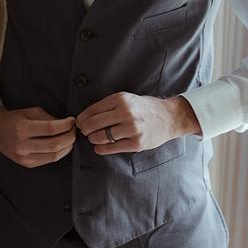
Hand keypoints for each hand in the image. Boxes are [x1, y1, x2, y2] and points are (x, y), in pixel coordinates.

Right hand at [0, 105, 75, 167]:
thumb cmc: (15, 119)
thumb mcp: (30, 112)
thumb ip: (48, 118)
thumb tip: (67, 124)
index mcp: (22, 128)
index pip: (51, 128)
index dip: (65, 125)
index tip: (72, 121)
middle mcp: (22, 144)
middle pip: (54, 144)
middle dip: (69, 137)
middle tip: (74, 131)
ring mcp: (24, 157)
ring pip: (54, 156)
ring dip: (67, 147)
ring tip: (70, 139)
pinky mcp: (26, 164)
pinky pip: (48, 160)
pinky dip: (58, 153)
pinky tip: (61, 146)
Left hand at [75, 94, 200, 155]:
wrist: (169, 117)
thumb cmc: (145, 108)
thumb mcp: (128, 99)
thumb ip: (109, 106)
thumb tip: (86, 116)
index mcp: (121, 99)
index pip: (93, 110)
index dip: (82, 118)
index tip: (78, 122)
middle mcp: (126, 113)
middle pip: (95, 124)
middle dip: (85, 129)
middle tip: (83, 132)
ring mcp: (132, 129)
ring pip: (102, 136)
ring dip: (93, 139)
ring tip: (92, 138)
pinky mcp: (137, 143)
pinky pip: (113, 148)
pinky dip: (102, 149)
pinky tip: (99, 147)